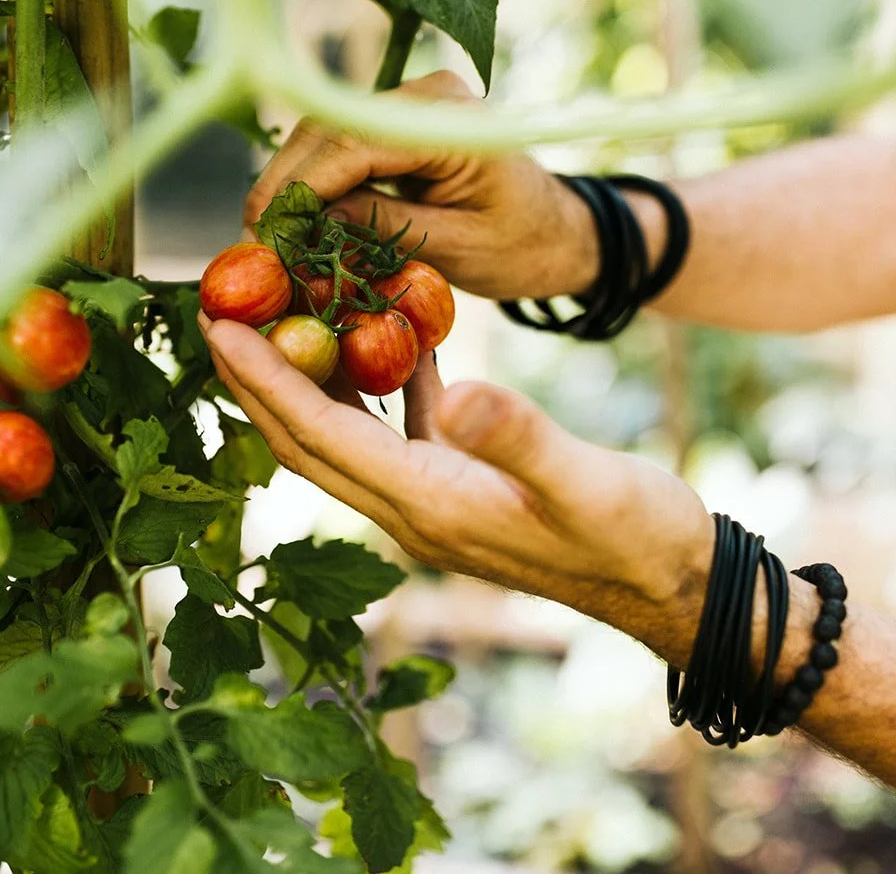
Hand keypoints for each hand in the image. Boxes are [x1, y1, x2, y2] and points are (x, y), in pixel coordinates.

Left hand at [202, 315, 712, 630]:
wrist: (677, 584)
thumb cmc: (637, 537)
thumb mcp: (584, 482)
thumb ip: (519, 437)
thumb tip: (449, 395)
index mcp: (428, 503)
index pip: (321, 434)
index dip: (266, 380)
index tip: (218, 325)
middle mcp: (414, 507)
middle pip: (310, 439)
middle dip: (259, 380)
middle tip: (221, 311)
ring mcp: (436, 499)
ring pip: (348, 433)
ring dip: (310, 379)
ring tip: (284, 314)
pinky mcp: (463, 487)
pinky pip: (399, 428)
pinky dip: (381, 382)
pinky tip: (390, 335)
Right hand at [244, 71, 601, 301]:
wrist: (560, 231)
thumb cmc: (522, 246)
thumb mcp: (455, 249)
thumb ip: (382, 227)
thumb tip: (309, 225)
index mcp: (448, 119)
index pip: (352, 144)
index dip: (300, 189)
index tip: (264, 233)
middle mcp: (423, 95)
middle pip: (326, 130)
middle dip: (282, 185)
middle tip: (251, 243)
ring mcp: (407, 104)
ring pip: (323, 135)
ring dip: (289, 184)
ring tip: (265, 239)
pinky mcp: (395, 124)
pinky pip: (339, 146)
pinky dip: (311, 182)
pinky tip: (291, 223)